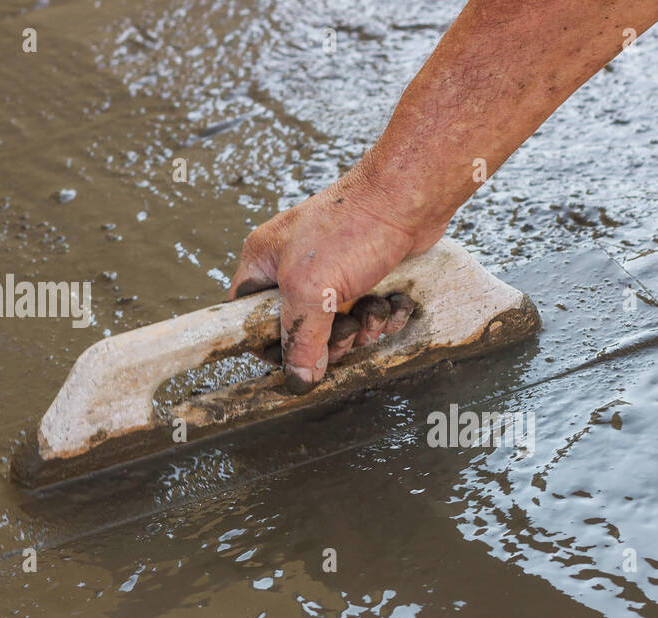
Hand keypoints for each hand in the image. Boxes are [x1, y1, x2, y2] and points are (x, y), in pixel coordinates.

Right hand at [228, 169, 446, 393]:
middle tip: (347, 327)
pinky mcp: (367, 279)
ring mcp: (333, 274)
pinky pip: (368, 317)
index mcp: (265, 264)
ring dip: (362, 328)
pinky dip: (384, 316)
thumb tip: (298, 380)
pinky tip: (393, 302)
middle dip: (330, 340)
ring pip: (339, 329)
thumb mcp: (312, 289)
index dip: (270, 345)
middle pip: (301, 333)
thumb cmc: (352, 228)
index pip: (248, 318)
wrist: (409, 197)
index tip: (296, 358)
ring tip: (374, 308)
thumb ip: (300, 339)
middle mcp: (295, 269)